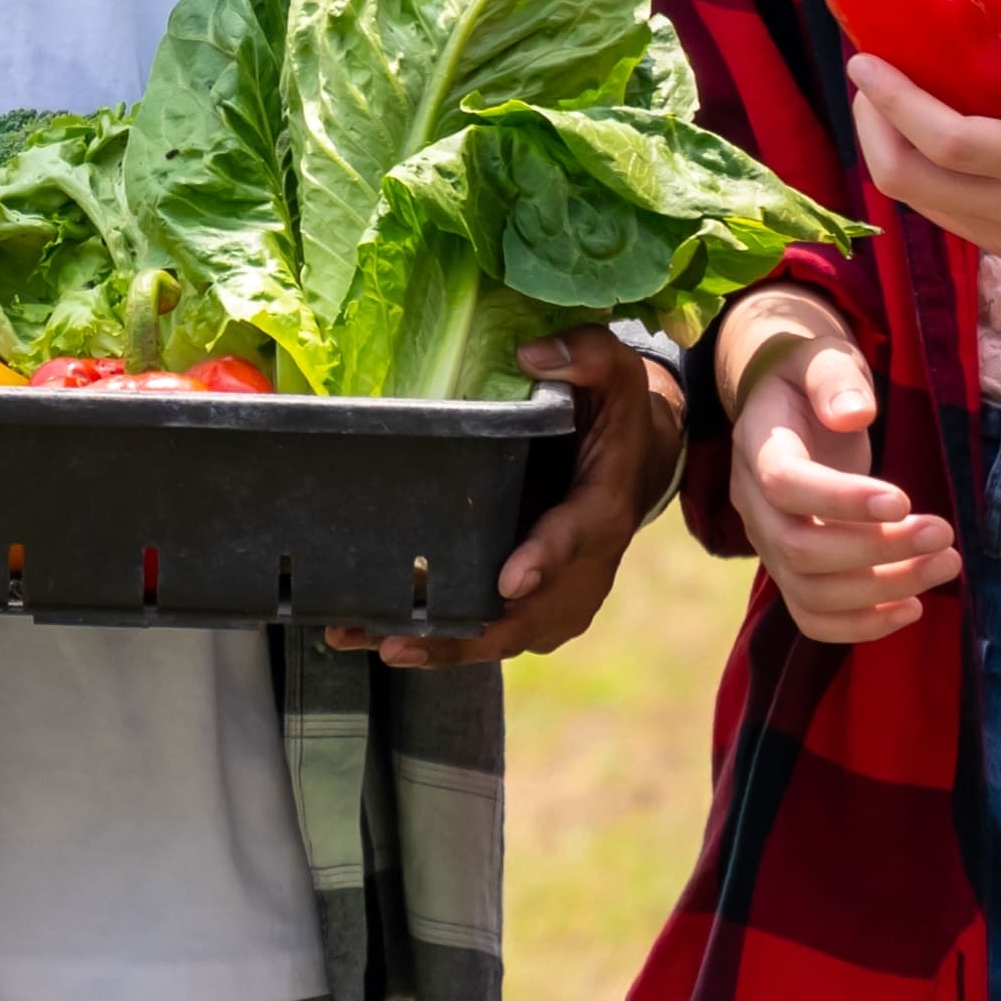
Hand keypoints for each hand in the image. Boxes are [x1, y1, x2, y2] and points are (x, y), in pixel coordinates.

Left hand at [343, 323, 679, 667]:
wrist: (632, 462)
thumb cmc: (613, 413)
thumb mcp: (615, 373)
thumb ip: (587, 353)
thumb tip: (531, 353)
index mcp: (601, 510)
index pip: (575, 537)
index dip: (544, 559)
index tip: (509, 581)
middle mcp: (582, 568)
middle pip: (527, 616)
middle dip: (465, 635)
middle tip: (399, 643)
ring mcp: (557, 595)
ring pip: (499, 635)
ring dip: (436, 647)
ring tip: (368, 643)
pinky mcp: (531, 604)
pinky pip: (486, 631)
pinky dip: (435, 640)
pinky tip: (372, 636)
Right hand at [718, 304, 953, 644]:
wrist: (787, 406)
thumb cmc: (813, 379)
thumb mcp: (823, 358)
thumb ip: (836, 379)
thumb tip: (856, 414)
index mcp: (757, 444)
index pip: (783, 484)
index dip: (841, 500)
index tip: (905, 501)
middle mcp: (753, 503)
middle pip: (798, 550)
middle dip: (877, 551)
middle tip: (943, 535)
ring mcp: (768, 543)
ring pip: (810, 592)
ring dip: (882, 590)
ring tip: (945, 564)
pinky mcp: (792, 570)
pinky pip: (813, 617)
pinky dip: (863, 626)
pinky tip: (914, 607)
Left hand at [856, 0, 1000, 395]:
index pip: (945, 142)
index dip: (894, 100)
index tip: (864, 57)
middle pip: (908, 182)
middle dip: (872, 127)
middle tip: (869, 75)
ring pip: (919, 204)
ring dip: (890, 151)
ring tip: (889, 98)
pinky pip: (945, 214)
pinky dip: (921, 173)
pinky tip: (930, 130)